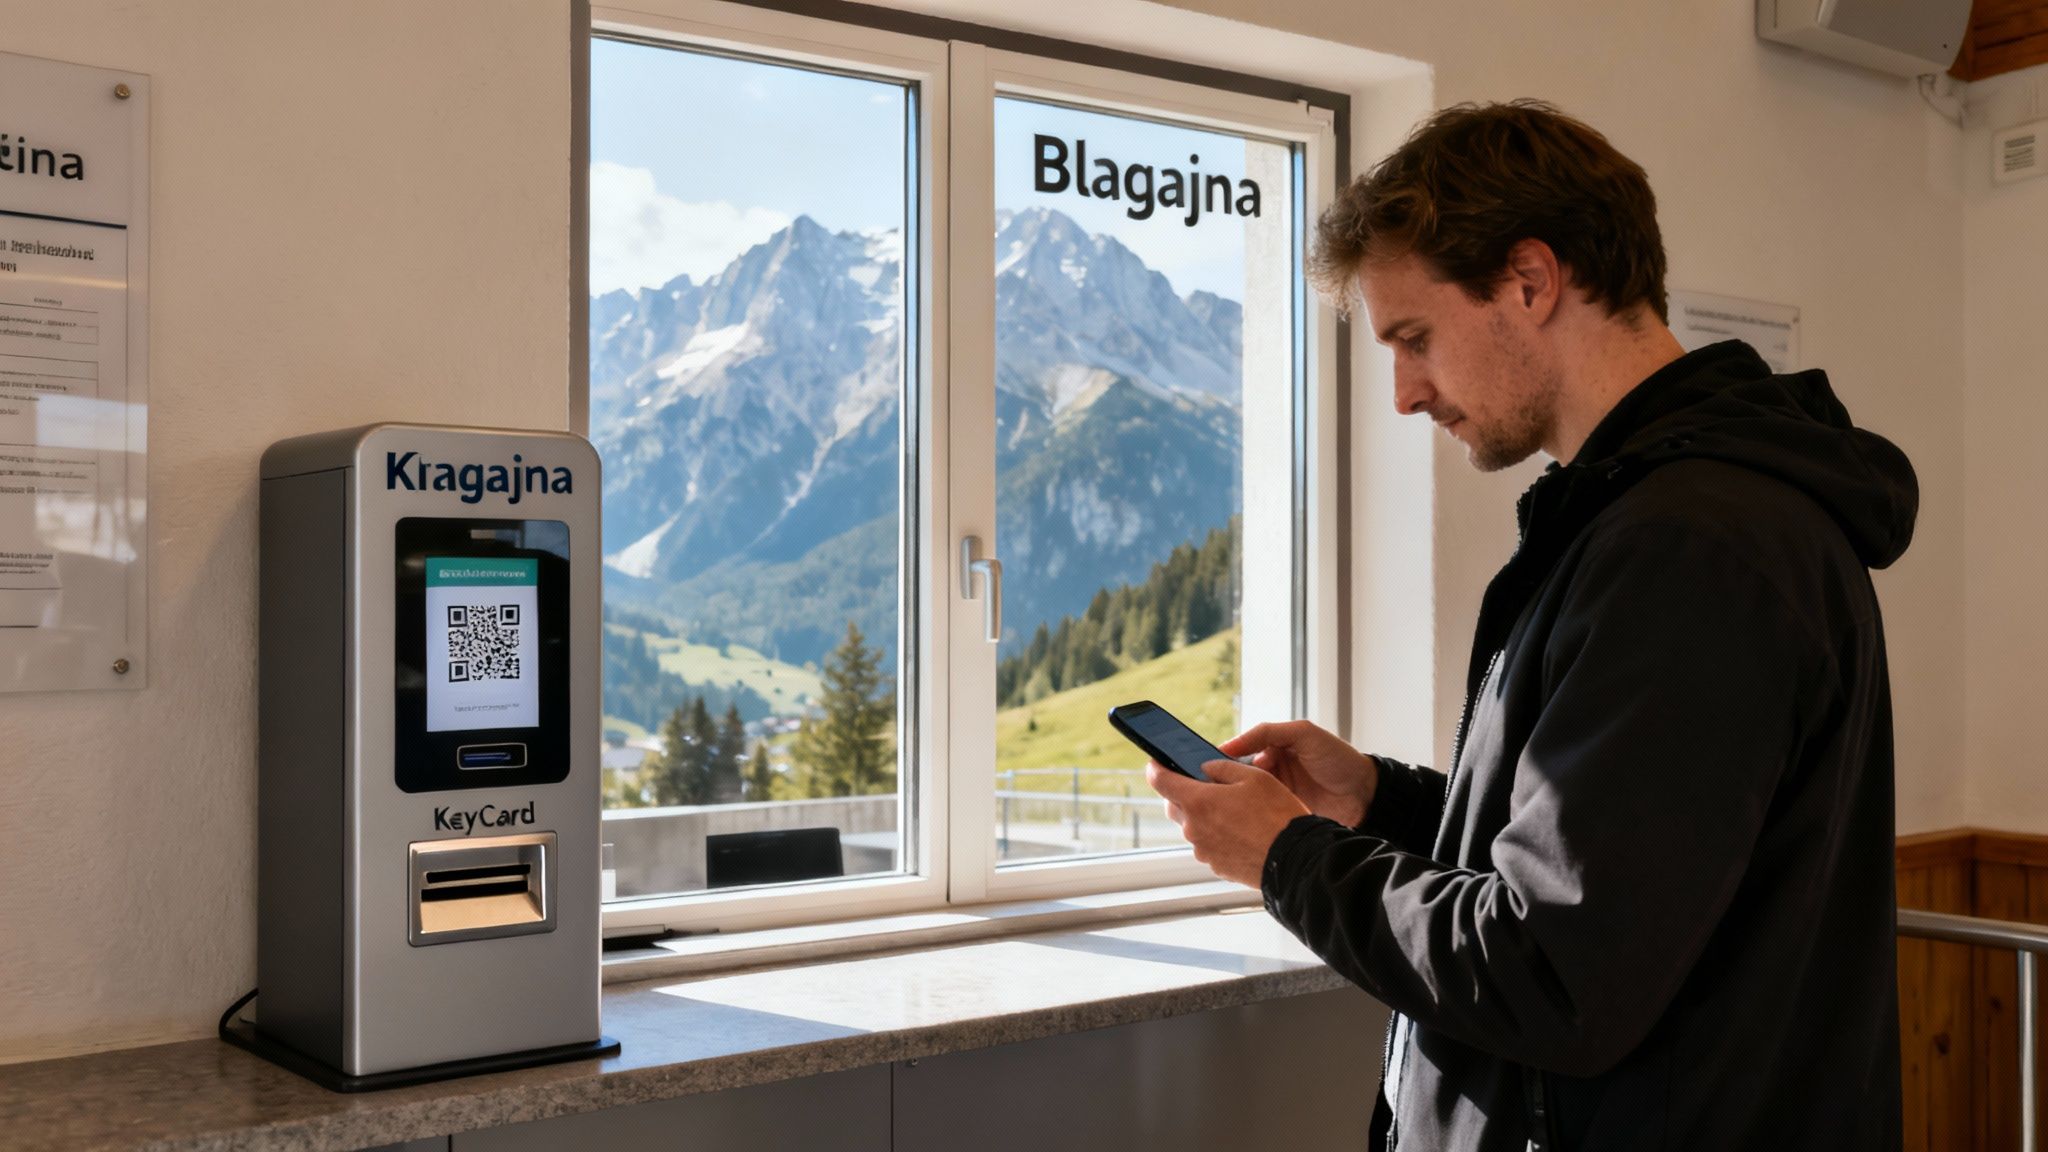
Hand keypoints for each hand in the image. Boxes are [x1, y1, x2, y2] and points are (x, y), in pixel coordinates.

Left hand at [1147, 759, 1310, 888]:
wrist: (1294, 859)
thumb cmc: (1277, 815)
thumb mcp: (1254, 776)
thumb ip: (1222, 767)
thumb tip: (1205, 768)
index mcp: (1197, 801)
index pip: (1160, 781)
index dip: (1156, 768)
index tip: (1157, 764)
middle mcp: (1193, 828)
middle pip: (1174, 805)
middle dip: (1183, 793)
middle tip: (1204, 785)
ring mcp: (1203, 850)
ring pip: (1192, 827)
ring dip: (1203, 816)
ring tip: (1233, 811)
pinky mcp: (1216, 866)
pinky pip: (1207, 845)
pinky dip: (1216, 835)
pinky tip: (1240, 831)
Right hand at [1218, 721, 1376, 827]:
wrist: (1365, 795)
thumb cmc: (1338, 759)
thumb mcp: (1303, 734)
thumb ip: (1267, 733)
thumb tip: (1231, 745)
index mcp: (1274, 748)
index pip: (1239, 752)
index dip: (1221, 758)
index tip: (1201, 766)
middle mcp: (1273, 770)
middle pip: (1237, 776)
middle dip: (1221, 782)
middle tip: (1203, 789)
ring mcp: (1277, 794)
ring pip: (1245, 797)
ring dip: (1232, 800)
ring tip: (1213, 805)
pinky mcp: (1282, 814)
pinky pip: (1258, 814)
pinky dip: (1246, 816)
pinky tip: (1233, 819)